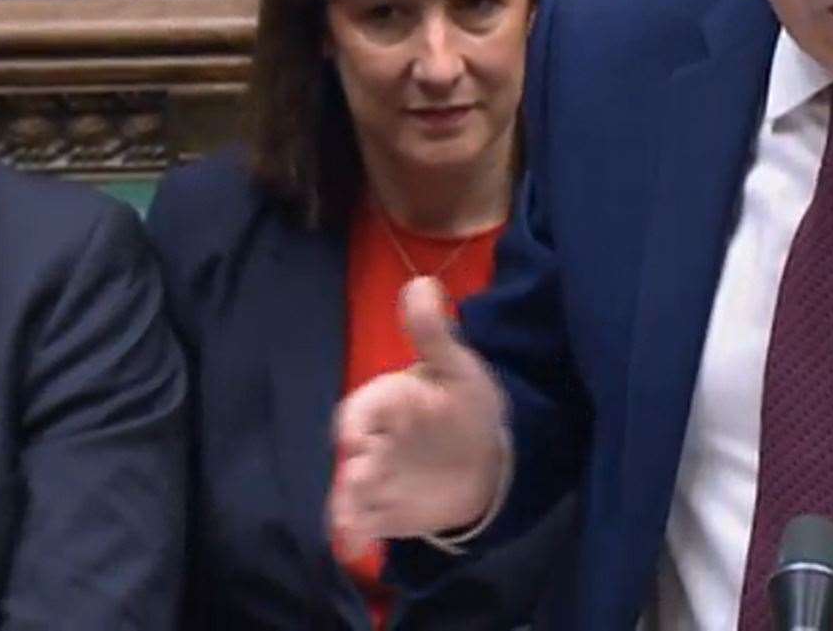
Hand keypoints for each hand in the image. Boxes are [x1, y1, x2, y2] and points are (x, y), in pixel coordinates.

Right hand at [328, 277, 507, 557]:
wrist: (486, 450)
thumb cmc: (462, 402)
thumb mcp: (456, 367)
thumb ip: (434, 332)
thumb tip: (422, 283)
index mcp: (382, 403)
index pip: (358, 412)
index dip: (355, 425)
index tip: (355, 438)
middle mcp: (371, 443)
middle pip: (352, 459)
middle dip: (352, 472)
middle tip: (357, 481)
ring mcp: (375, 478)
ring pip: (351, 494)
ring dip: (346, 510)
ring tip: (348, 530)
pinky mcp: (383, 510)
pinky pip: (365, 524)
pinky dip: (359, 536)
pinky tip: (359, 549)